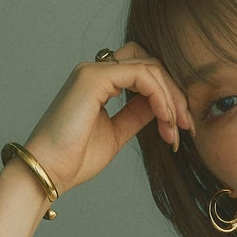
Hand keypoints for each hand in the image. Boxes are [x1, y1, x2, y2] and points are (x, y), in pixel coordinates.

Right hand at [21, 43, 195, 196]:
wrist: (50, 171)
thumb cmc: (76, 159)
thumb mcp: (118, 133)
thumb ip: (137, 114)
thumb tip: (162, 107)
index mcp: (100, 83)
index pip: (145, 73)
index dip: (169, 96)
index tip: (180, 127)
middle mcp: (96, 71)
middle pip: (152, 65)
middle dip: (175, 95)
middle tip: (186, 127)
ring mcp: (93, 71)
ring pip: (151, 68)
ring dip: (171, 99)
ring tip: (176, 129)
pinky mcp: (93, 77)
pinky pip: (141, 75)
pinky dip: (160, 96)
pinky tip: (165, 120)